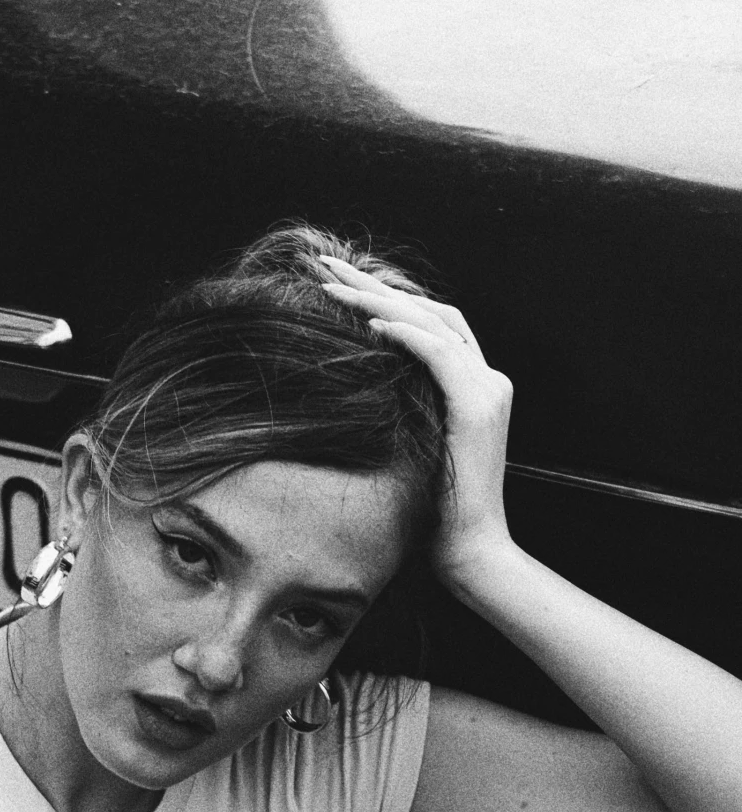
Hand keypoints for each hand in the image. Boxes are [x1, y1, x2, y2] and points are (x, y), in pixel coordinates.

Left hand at [317, 255, 514, 596]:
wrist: (471, 550)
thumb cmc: (433, 514)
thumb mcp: (411, 450)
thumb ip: (399, 414)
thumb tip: (355, 397)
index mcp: (473, 387)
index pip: (430, 323)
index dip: (386, 300)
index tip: (339, 285)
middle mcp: (487, 378)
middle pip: (429, 310)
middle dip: (373, 284)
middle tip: (324, 262)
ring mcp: (487, 388)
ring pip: (430, 321)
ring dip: (377, 299)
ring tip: (330, 283)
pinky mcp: (478, 405)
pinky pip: (437, 353)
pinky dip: (404, 333)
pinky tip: (367, 324)